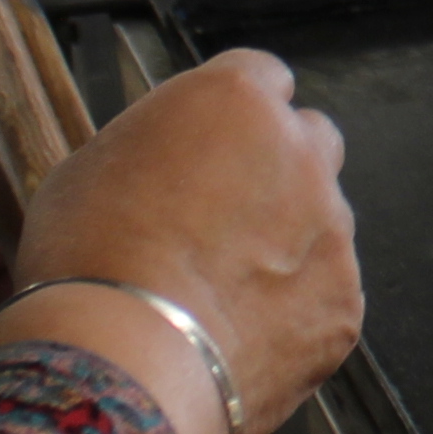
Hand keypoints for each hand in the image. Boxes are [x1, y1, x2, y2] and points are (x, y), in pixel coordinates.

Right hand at [7, 49, 363, 433]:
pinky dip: (292, 313)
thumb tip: (164, 171)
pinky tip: (237, 337)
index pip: (261, 77)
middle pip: (310, 141)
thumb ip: (154, 152)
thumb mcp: (94, 168)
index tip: (218, 142)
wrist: (126, 357)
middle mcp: (301, 153)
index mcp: (236, 99)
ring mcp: (332, 229)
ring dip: (288, 244)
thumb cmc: (89, 256)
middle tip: (228, 214)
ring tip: (221, 292)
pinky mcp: (343, 303)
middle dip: (280, 168)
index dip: (238, 113)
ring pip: (323, 223)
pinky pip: (325, 297)